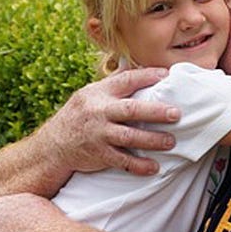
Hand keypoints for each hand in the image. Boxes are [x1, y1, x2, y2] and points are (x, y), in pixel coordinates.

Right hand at [43, 67, 180, 175]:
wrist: (54, 145)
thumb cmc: (79, 115)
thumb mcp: (89, 94)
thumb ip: (113, 82)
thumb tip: (134, 64)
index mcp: (99, 93)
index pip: (126, 80)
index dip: (147, 76)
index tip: (168, 75)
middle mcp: (99, 112)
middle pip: (131, 110)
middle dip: (155, 112)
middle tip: (176, 114)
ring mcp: (98, 134)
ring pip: (129, 137)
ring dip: (152, 140)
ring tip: (171, 141)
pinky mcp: (99, 154)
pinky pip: (122, 161)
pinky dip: (138, 166)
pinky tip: (154, 167)